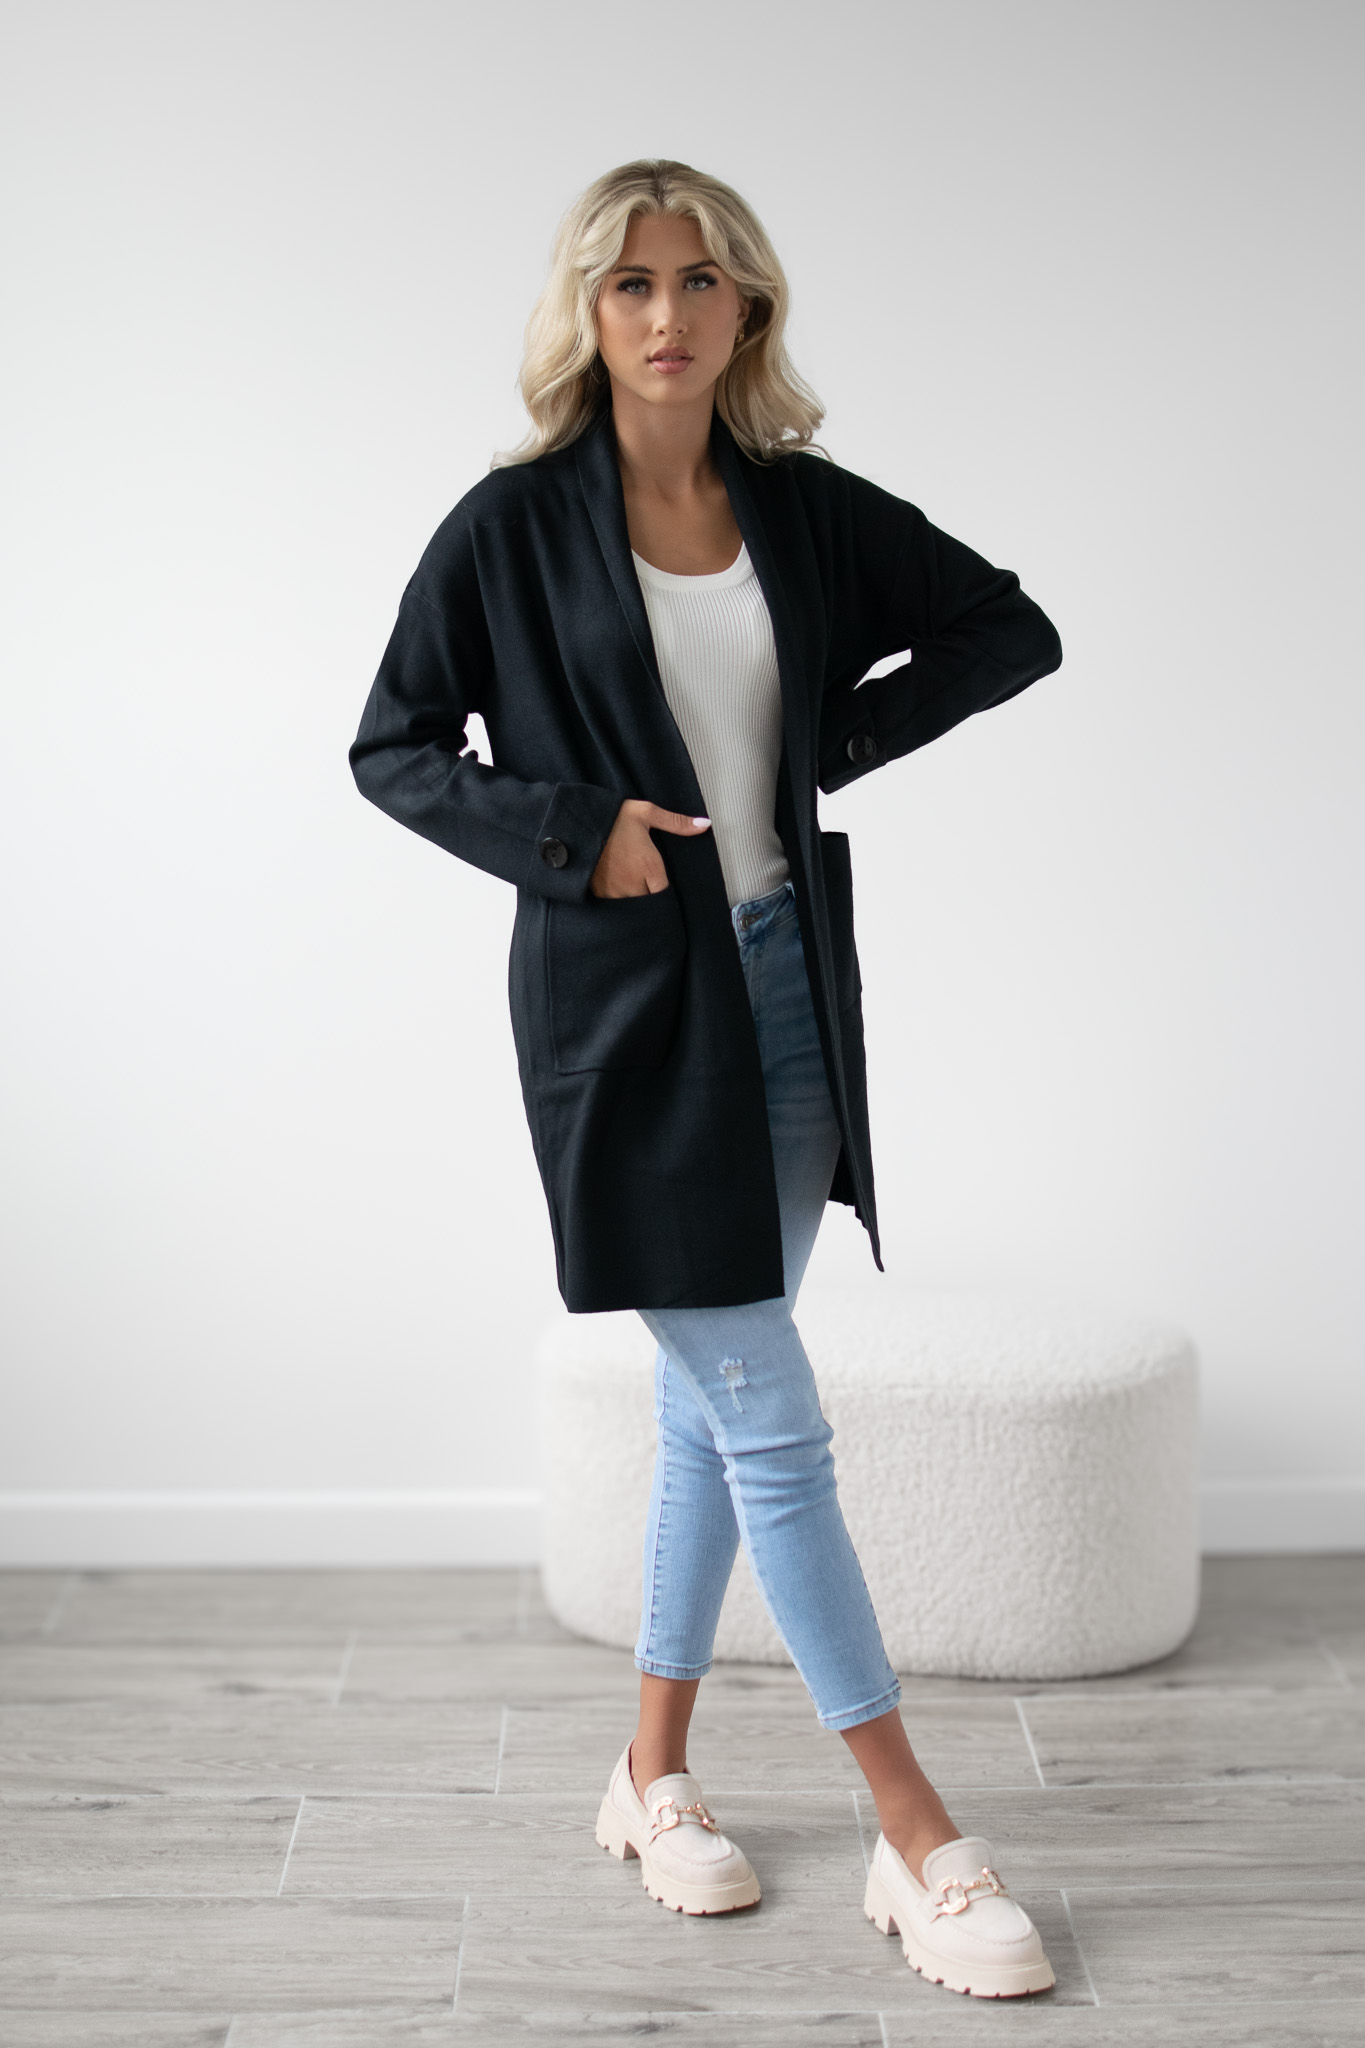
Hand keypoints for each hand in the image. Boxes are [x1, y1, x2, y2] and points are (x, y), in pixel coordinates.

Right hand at [590, 800, 710, 897]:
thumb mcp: (646, 813)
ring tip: (630, 888)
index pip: (664, 894)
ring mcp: (615, 891)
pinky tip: (615, 889)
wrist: (578, 823)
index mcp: (649, 867)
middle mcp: (633, 884)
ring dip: (633, 901)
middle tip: (644, 885)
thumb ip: (676, 823)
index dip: (662, 891)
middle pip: (649, 903)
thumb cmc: (613, 817)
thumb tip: (705, 825)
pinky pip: (613, 906)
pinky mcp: (598, 893)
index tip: (658, 883)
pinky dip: (616, 901)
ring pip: (632, 907)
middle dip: (648, 896)